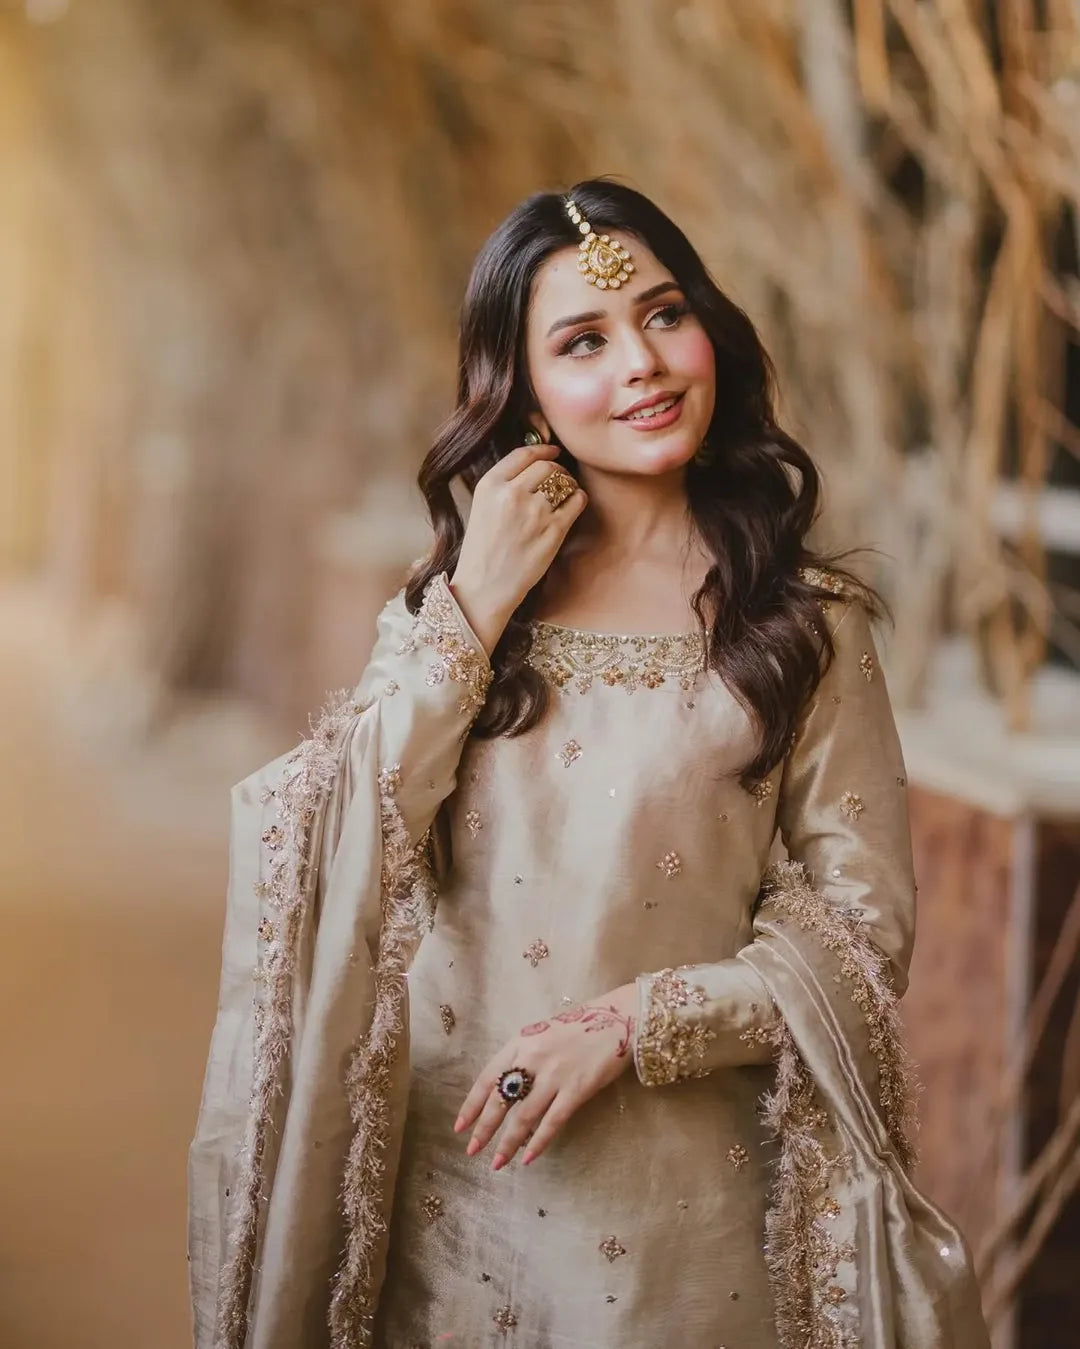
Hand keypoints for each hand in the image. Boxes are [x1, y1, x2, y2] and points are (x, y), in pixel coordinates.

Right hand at [449, 442, 586, 654]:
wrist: (484, 588)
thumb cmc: (482, 550)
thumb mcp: (481, 507)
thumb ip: (504, 484)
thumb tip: (535, 464)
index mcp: (490, 485)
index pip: (524, 453)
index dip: (543, 449)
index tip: (553, 452)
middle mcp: (512, 494)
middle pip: (547, 466)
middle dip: (557, 469)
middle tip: (560, 479)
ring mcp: (534, 512)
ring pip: (564, 481)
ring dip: (569, 485)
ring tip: (565, 494)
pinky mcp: (554, 531)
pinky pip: (577, 501)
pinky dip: (578, 499)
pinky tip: (573, 506)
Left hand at [454, 982, 636, 1170]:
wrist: (617, 1019)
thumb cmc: (579, 1027)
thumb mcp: (542, 1034)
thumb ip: (523, 1057)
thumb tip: (505, 1090)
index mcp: (520, 1042)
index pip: (487, 1078)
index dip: (471, 1105)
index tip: (460, 1127)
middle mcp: (532, 1058)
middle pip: (500, 1100)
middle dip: (484, 1129)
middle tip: (472, 1151)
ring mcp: (554, 1074)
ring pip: (523, 1116)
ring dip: (508, 1143)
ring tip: (497, 1163)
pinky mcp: (577, 1089)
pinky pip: (552, 1122)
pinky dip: (538, 1142)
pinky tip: (528, 1158)